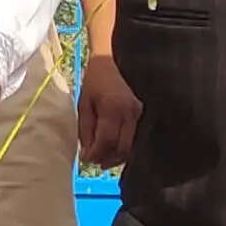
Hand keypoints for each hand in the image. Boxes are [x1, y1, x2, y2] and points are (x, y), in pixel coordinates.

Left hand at [75, 47, 141, 167]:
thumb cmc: (94, 82)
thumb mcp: (83, 105)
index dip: (96, 154)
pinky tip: (112, 150)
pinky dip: (122, 149)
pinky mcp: (141, 115)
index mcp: (113, 107)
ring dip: (115, 157)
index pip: (107, 140)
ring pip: (130, 146)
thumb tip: (87, 154)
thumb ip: (86, 131)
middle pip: (122, 147)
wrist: (111, 63)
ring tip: (102, 159)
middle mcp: (130, 112)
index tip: (85, 160)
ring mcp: (138, 114)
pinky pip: (133, 138)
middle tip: (94, 163)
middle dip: (107, 159)